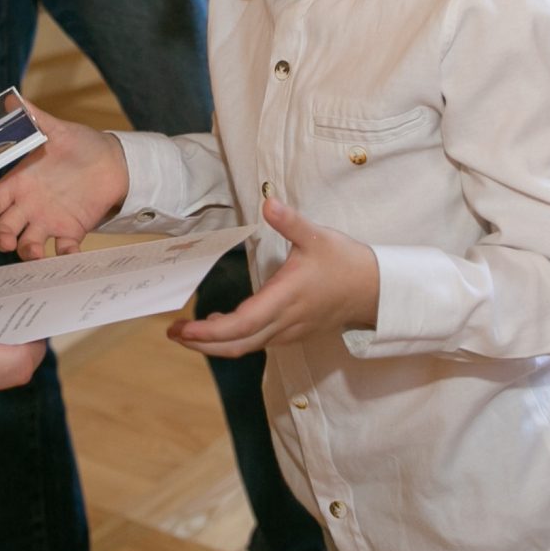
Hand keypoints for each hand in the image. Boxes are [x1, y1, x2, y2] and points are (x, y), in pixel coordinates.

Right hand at [0, 105, 127, 258]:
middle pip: (3, 228)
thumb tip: (13, 100)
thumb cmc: (80, 144)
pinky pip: (63, 249)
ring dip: (27, 251)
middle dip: (0, 237)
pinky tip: (69, 254)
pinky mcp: (71, 231)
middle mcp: (28, 206)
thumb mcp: (56, 130)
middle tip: (6, 241)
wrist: (113, 161)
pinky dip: (64, 255)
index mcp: (18, 183)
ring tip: (36, 253)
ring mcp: (48, 220)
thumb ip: (34, 118)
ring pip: (27, 244)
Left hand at [170, 197, 377, 357]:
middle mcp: (283, 322)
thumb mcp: (318, 236)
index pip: (240, 325)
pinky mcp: (292, 333)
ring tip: (188, 331)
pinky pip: (257, 343)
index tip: (183, 328)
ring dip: (215, 344)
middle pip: (236, 345)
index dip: (209, 332)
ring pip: (246, 347)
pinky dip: (234, 339)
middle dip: (201, 343)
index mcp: (285, 300)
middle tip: (174, 332)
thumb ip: (290, 222)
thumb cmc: (345, 263)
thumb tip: (268, 203)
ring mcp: (288, 332)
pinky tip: (221, 326)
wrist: (376, 290)